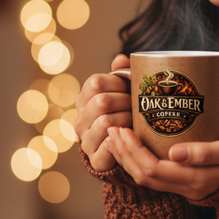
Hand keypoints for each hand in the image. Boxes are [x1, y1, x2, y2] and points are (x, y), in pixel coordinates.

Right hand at [75, 54, 131, 170]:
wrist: (122, 151)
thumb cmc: (124, 115)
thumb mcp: (122, 94)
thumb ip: (121, 75)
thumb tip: (120, 58)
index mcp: (84, 100)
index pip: (96, 82)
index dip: (117, 82)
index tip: (130, 87)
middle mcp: (80, 120)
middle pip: (102, 101)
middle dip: (125, 101)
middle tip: (139, 105)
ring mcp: (85, 141)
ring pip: (106, 122)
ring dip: (127, 120)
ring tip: (137, 121)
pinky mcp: (95, 159)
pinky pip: (110, 145)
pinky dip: (124, 139)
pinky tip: (132, 136)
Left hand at [104, 126, 218, 199]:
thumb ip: (208, 152)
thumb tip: (174, 153)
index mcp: (198, 181)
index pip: (153, 169)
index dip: (132, 151)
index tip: (121, 128)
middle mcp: (188, 188)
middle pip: (144, 175)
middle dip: (124, 153)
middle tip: (112, 128)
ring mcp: (187, 187)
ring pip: (147, 178)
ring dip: (128, 158)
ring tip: (116, 136)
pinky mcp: (187, 181)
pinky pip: (156, 175)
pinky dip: (139, 160)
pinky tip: (133, 144)